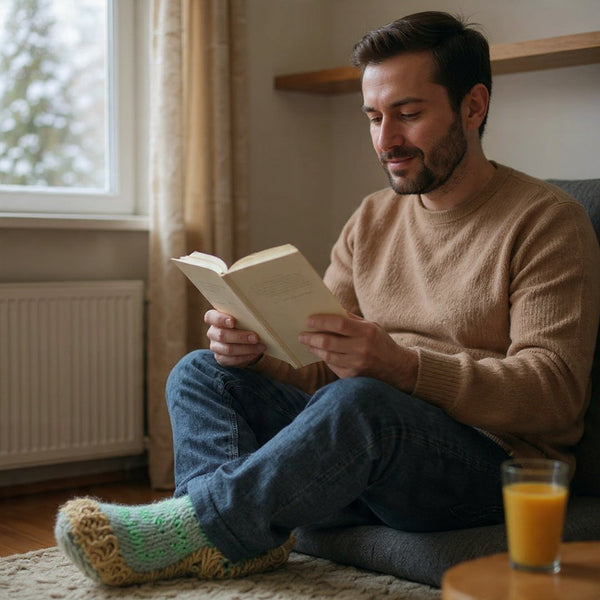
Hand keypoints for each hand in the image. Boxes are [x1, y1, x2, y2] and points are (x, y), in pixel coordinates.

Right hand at [204, 309, 265, 367]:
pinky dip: (245, 357)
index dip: (221, 319)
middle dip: (241, 337)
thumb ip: (245, 316)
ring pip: (228, 349)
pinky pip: (231, 360)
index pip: (211, 317)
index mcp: (214, 318)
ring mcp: (215, 346)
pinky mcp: (220, 358)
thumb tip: (259, 316)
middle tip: (256, 338)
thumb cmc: (243, 324)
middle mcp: (213, 332)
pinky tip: (255, 353)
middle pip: (222, 335)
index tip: (233, 322)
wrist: (242, 340)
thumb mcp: (242, 317)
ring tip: (260, 347)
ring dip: (246, 349)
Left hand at [299, 312, 417, 390]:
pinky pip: (332, 366)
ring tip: (307, 342)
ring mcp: (357, 365)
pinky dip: (324, 358)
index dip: (321, 321)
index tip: (308, 320)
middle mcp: (362, 349)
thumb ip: (350, 319)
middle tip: (301, 334)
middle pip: (329, 342)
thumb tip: (327, 311)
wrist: (396, 368)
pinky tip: (319, 352)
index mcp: (367, 332)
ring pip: (327, 356)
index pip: (339, 324)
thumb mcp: (370, 326)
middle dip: (311, 337)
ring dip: (314, 348)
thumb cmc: (379, 342)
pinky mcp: (353, 377)